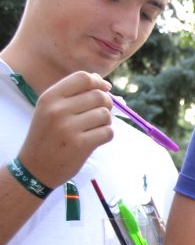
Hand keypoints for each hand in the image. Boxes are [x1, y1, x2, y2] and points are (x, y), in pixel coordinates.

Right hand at [17, 71, 113, 186]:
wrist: (36, 167)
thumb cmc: (47, 135)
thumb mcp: (50, 109)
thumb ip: (74, 94)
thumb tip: (105, 85)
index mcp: (50, 97)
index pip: (83, 77)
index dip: (98, 82)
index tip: (103, 90)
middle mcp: (58, 110)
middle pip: (99, 96)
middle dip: (106, 104)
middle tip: (98, 114)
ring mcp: (69, 128)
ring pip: (105, 114)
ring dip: (106, 121)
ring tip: (93, 128)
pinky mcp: (81, 145)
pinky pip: (108, 132)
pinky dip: (106, 135)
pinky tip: (95, 139)